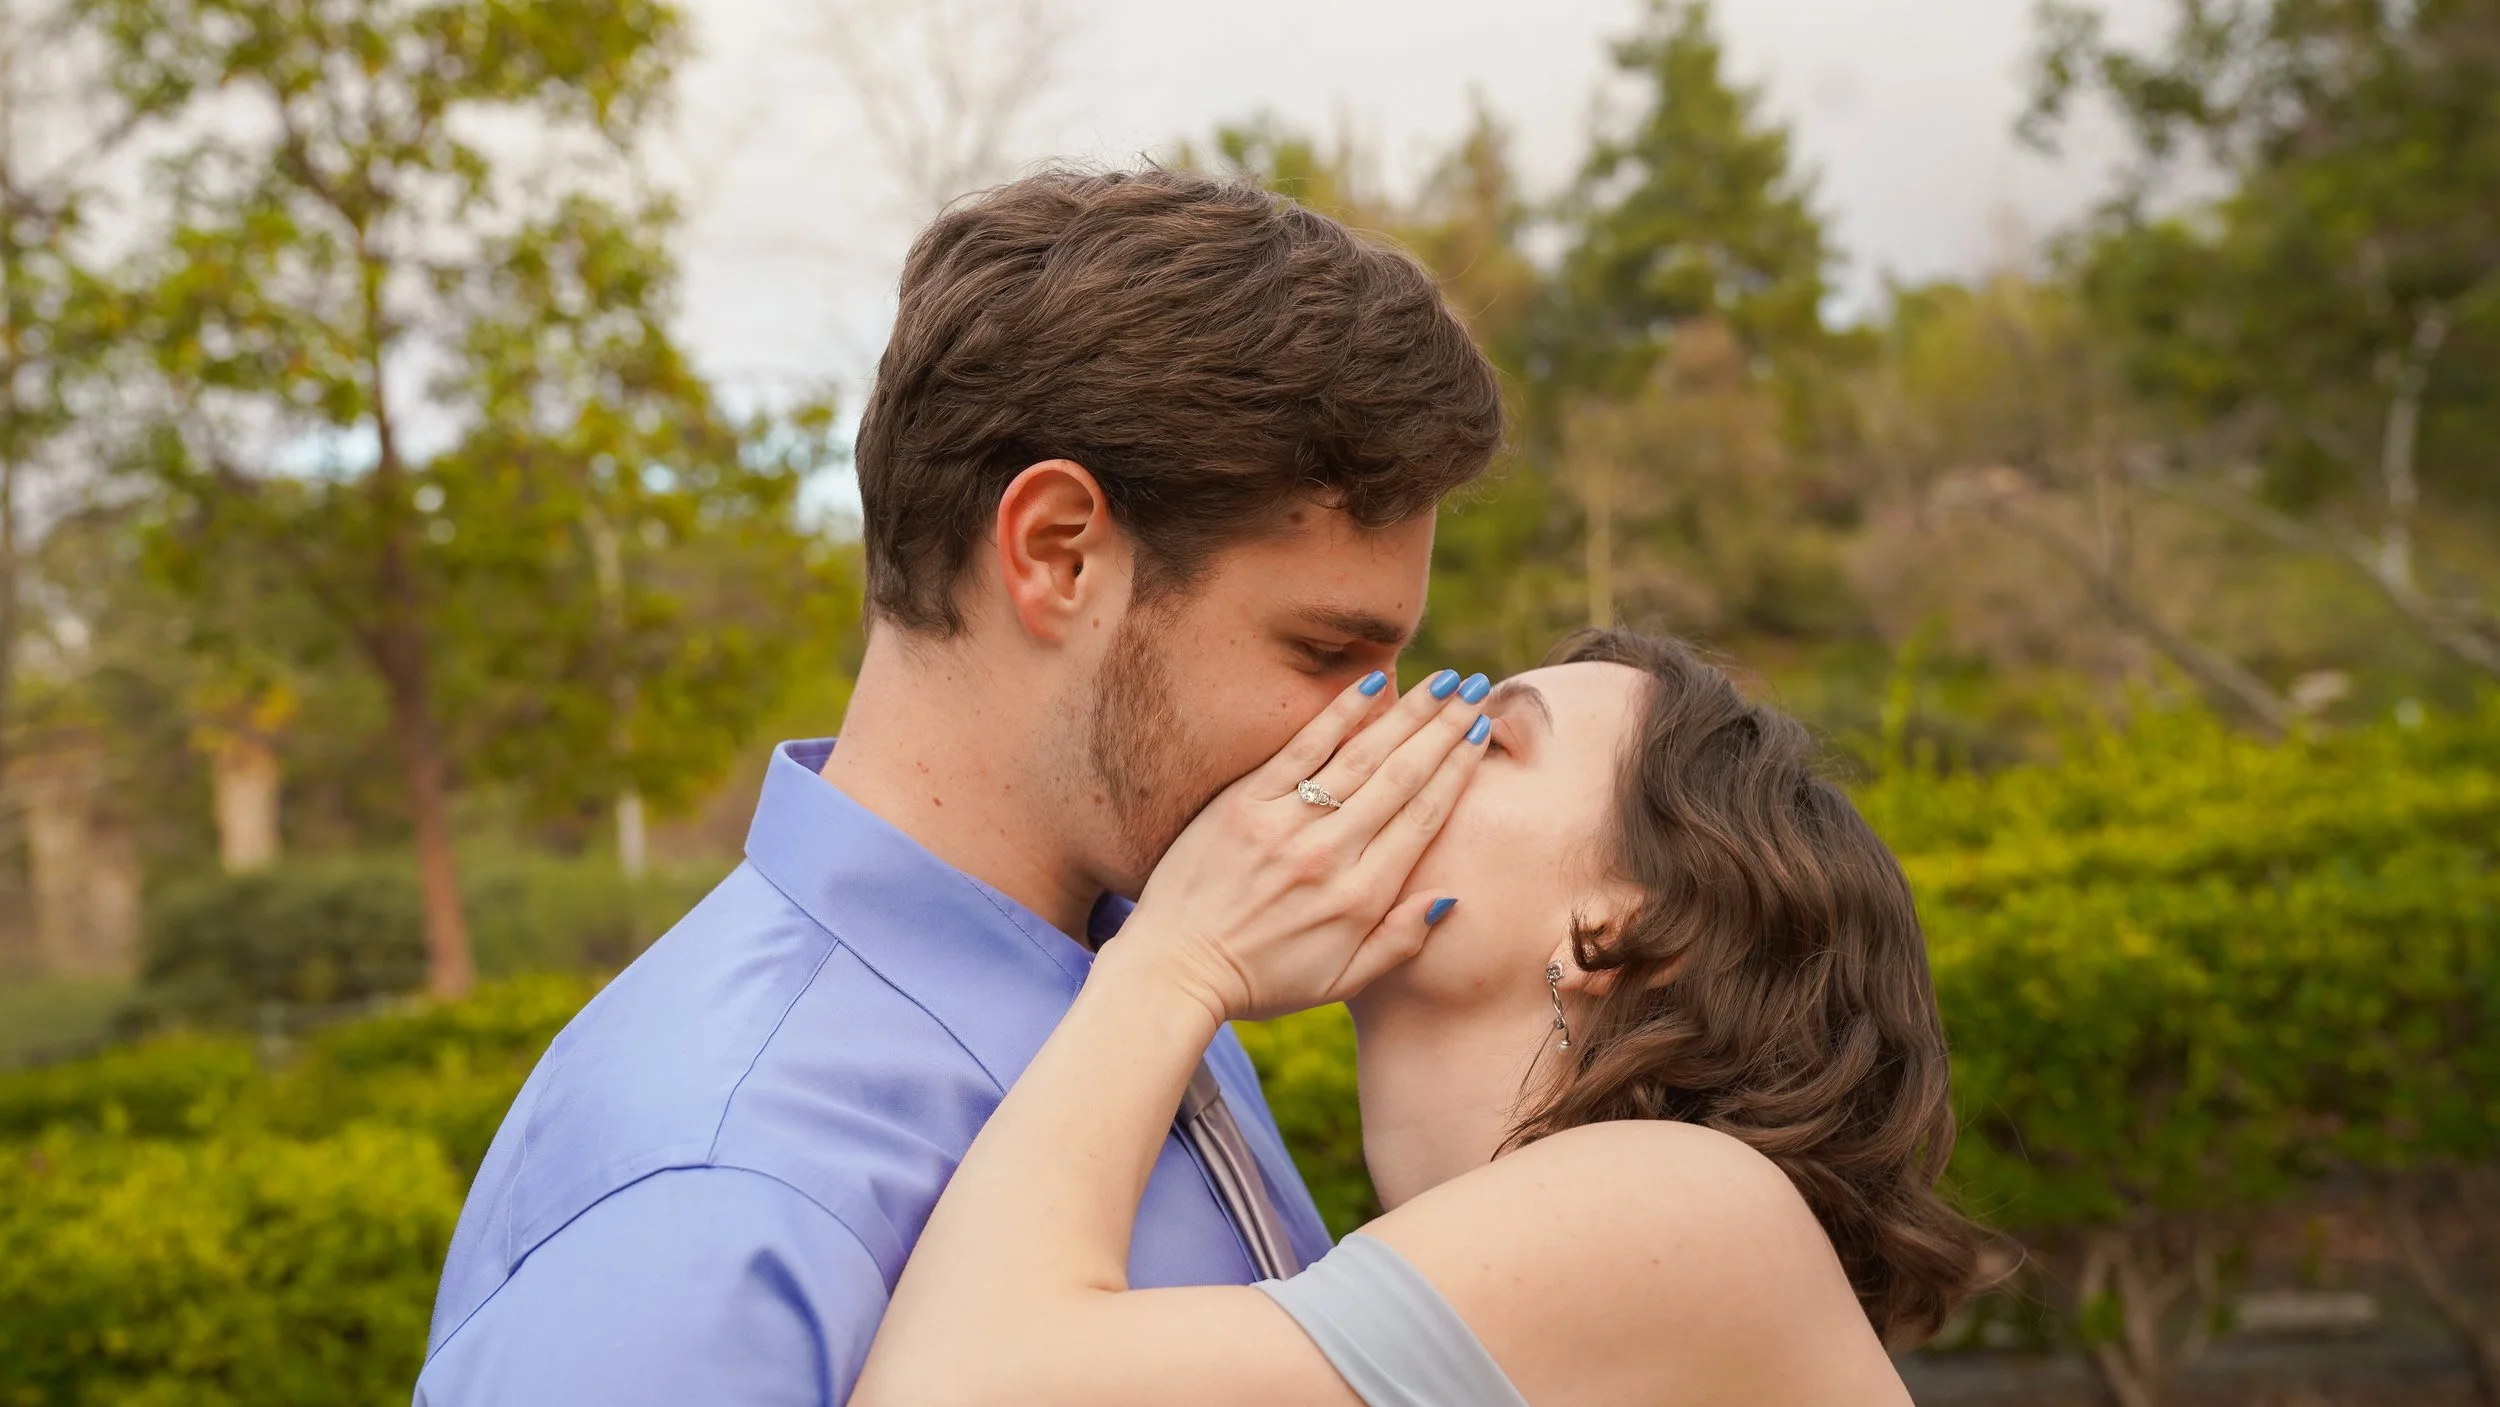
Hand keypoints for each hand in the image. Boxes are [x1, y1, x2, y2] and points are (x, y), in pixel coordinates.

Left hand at [1116, 667, 1491, 1022]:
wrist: (1173, 971)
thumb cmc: (1261, 980)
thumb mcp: (1341, 982)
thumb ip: (1399, 942)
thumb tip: (1449, 895)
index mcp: (1361, 898)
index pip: (1424, 818)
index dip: (1458, 769)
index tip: (1481, 732)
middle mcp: (1329, 856)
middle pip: (1403, 778)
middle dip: (1445, 729)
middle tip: (1477, 688)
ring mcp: (1285, 825)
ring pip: (1361, 757)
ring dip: (1409, 714)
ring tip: (1443, 681)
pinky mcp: (1243, 804)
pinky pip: (1300, 749)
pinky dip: (1340, 713)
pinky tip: (1373, 682)